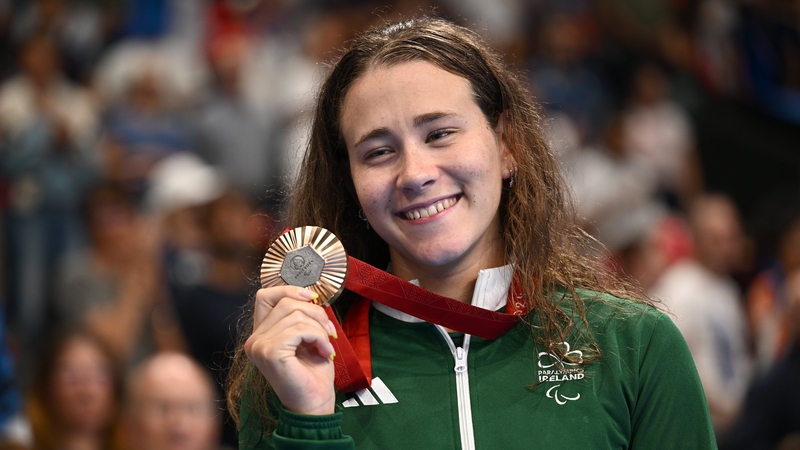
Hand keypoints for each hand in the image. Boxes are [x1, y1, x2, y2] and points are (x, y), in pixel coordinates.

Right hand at [244, 286, 336, 414]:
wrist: (314, 404)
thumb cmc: (312, 374)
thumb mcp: (306, 337)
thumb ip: (300, 316)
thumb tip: (310, 294)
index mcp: (260, 335)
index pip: (265, 296)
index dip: (289, 290)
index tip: (312, 299)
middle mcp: (254, 340)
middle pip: (286, 302)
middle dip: (315, 312)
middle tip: (329, 331)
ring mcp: (259, 346)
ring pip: (296, 314)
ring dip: (319, 328)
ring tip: (326, 346)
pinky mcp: (270, 352)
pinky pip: (300, 329)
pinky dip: (318, 337)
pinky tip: (324, 352)